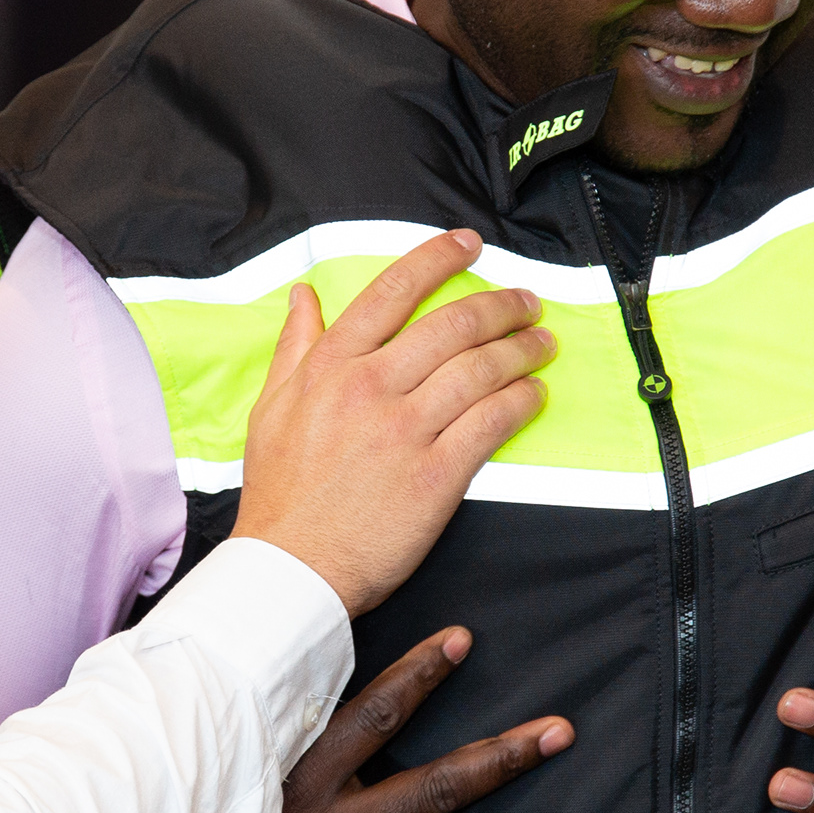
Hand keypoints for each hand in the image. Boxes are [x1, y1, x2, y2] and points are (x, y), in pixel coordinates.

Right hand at [233, 229, 552, 616]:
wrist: (291, 568)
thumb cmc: (280, 493)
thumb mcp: (270, 408)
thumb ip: (294, 347)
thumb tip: (305, 295)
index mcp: (330, 367)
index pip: (392, 292)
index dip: (437, 259)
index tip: (469, 244)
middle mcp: (369, 388)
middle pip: (451, 325)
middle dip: (500, 305)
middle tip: (526, 302)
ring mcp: (405, 430)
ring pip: (479, 368)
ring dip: (522, 348)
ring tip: (542, 342)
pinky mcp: (436, 475)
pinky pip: (492, 422)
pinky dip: (522, 400)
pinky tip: (535, 393)